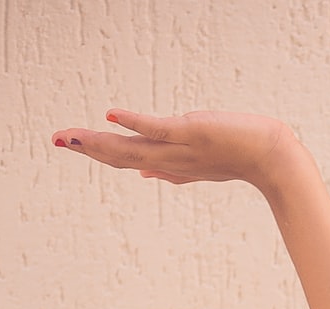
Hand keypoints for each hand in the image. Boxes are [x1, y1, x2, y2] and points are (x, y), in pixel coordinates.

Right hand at [51, 109, 301, 192]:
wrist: (274, 160)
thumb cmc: (244, 156)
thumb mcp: (203, 165)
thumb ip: (171, 168)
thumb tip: (142, 172)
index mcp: (171, 166)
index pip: (128, 159)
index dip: (99, 154)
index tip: (72, 145)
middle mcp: (171, 161)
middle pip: (122, 155)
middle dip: (87, 148)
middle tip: (54, 140)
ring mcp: (181, 150)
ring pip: (132, 147)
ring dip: (99, 141)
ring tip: (69, 136)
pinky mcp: (193, 133)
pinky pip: (159, 128)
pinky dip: (135, 122)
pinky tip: (111, 115)